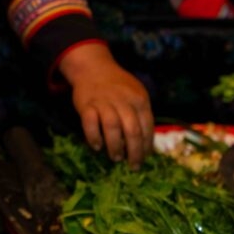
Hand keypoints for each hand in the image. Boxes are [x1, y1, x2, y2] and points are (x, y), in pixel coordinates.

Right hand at [59, 43, 153, 168]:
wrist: (94, 68)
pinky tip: (97, 146)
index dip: (147, 146)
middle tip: (133, 166)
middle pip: (132, 130)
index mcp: (139, 99)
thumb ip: (140, 115)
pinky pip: (90, 123)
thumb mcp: (135, 95)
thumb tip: (145, 145)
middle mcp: (123, 100)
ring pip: (112, 127)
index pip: (147, 127)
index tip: (144, 158)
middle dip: (134, 152)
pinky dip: (93, 136)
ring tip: (116, 158)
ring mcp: (103, 102)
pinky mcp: (86, 104)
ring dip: (115, 146)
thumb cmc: (117, 86)